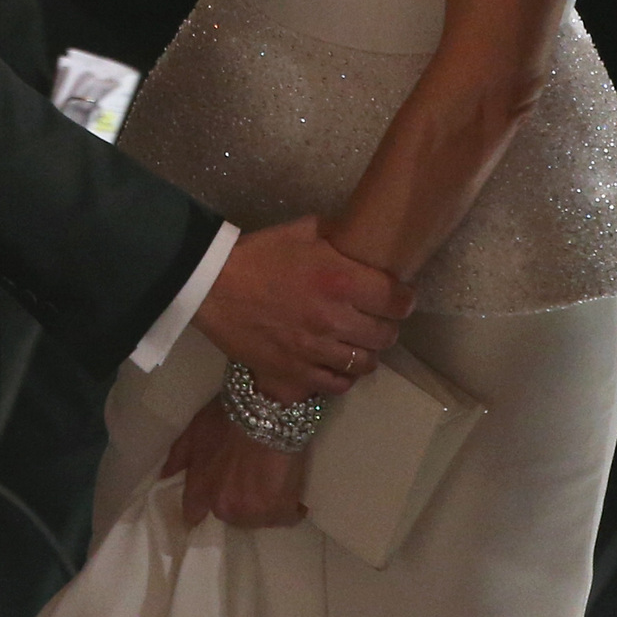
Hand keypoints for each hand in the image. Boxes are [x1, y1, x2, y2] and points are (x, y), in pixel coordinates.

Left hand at [163, 398, 309, 528]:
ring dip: (262, 507)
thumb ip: (178, 456)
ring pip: (257, 519)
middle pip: (229, 516)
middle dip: (236, 503)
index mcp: (201, 489)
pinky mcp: (279, 509)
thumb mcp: (195, 430)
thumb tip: (164, 477)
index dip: (204, 508)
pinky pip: (285, 518)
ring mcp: (252, 511)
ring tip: (271, 487)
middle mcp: (223, 506)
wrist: (265, 411)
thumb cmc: (227, 417)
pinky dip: (290, 510)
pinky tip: (294, 499)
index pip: (193, 514)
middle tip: (248, 483)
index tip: (215, 501)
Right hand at [194, 216, 412, 400]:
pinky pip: (336, 385)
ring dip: (366, 352)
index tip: (400, 298)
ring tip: (358, 343)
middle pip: (385, 335)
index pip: (396, 300)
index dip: (404, 299)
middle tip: (378, 319)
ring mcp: (315, 351)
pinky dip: (343, 376)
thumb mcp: (303, 230)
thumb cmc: (259, 254)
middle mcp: (334, 319)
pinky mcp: (295, 374)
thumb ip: (337, 235)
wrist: (213, 287)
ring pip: (364, 363)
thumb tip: (360, 239)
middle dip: (387, 326)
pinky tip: (337, 363)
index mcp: (340, 280)